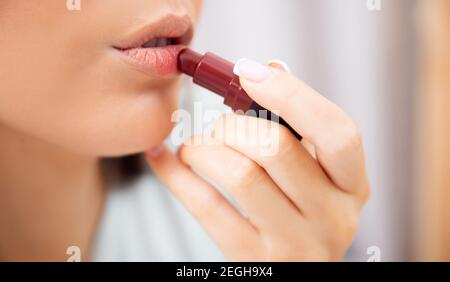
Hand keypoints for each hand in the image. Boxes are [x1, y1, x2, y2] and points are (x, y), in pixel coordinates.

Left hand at [145, 60, 369, 260]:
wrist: (291, 268)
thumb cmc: (297, 207)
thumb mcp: (313, 171)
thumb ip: (297, 124)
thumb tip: (267, 71)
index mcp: (352, 185)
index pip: (337, 132)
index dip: (292, 95)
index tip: (248, 73)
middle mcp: (333, 218)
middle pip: (277, 148)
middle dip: (233, 125)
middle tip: (219, 127)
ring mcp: (294, 244)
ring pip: (241, 176)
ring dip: (205, 148)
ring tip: (197, 148)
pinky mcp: (253, 260)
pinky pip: (206, 206)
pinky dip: (177, 175)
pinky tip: (164, 158)